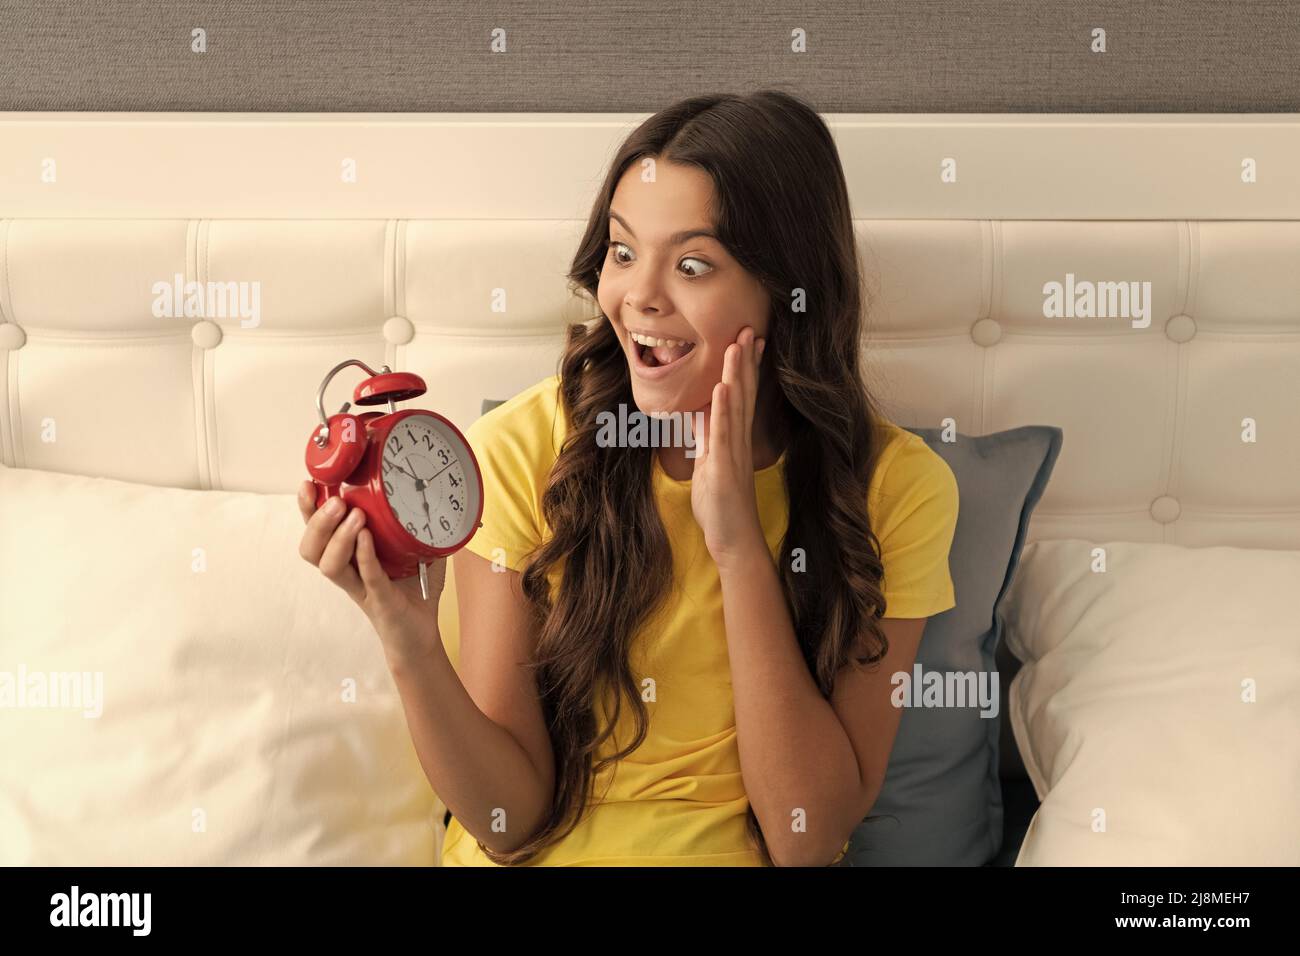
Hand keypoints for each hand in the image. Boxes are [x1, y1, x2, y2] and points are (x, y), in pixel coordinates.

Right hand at [296, 480, 445, 664]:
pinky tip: (366, 536)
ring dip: (339, 537)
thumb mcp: (414, 551)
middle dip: (317, 521)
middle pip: (312, 549)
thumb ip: (415, 524)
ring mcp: (362, 588)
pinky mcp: (380, 601)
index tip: (309, 484)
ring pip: (329, 565)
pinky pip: (366, 577)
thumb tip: (429, 490)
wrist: (422, 636)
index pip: (317, 532)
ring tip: (354, 515)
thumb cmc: (414, 593)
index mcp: (348, 559)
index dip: (308, 509)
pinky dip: (364, 556)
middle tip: (336, 500)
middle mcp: (348, 574)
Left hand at [691, 326, 768, 571]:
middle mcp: (738, 442)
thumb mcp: (709, 465)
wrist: (733, 541)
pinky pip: (724, 434)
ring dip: (736, 375)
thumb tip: (702, 415)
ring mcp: (734, 454)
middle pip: (743, 394)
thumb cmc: (721, 507)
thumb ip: (708, 440)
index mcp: (734, 441)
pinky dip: (723, 410)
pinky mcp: (725, 468)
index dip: (744, 369)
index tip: (747, 341)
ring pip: (735, 407)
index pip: (741, 397)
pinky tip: (721, 388)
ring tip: (737, 346)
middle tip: (748, 329)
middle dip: (744, 362)